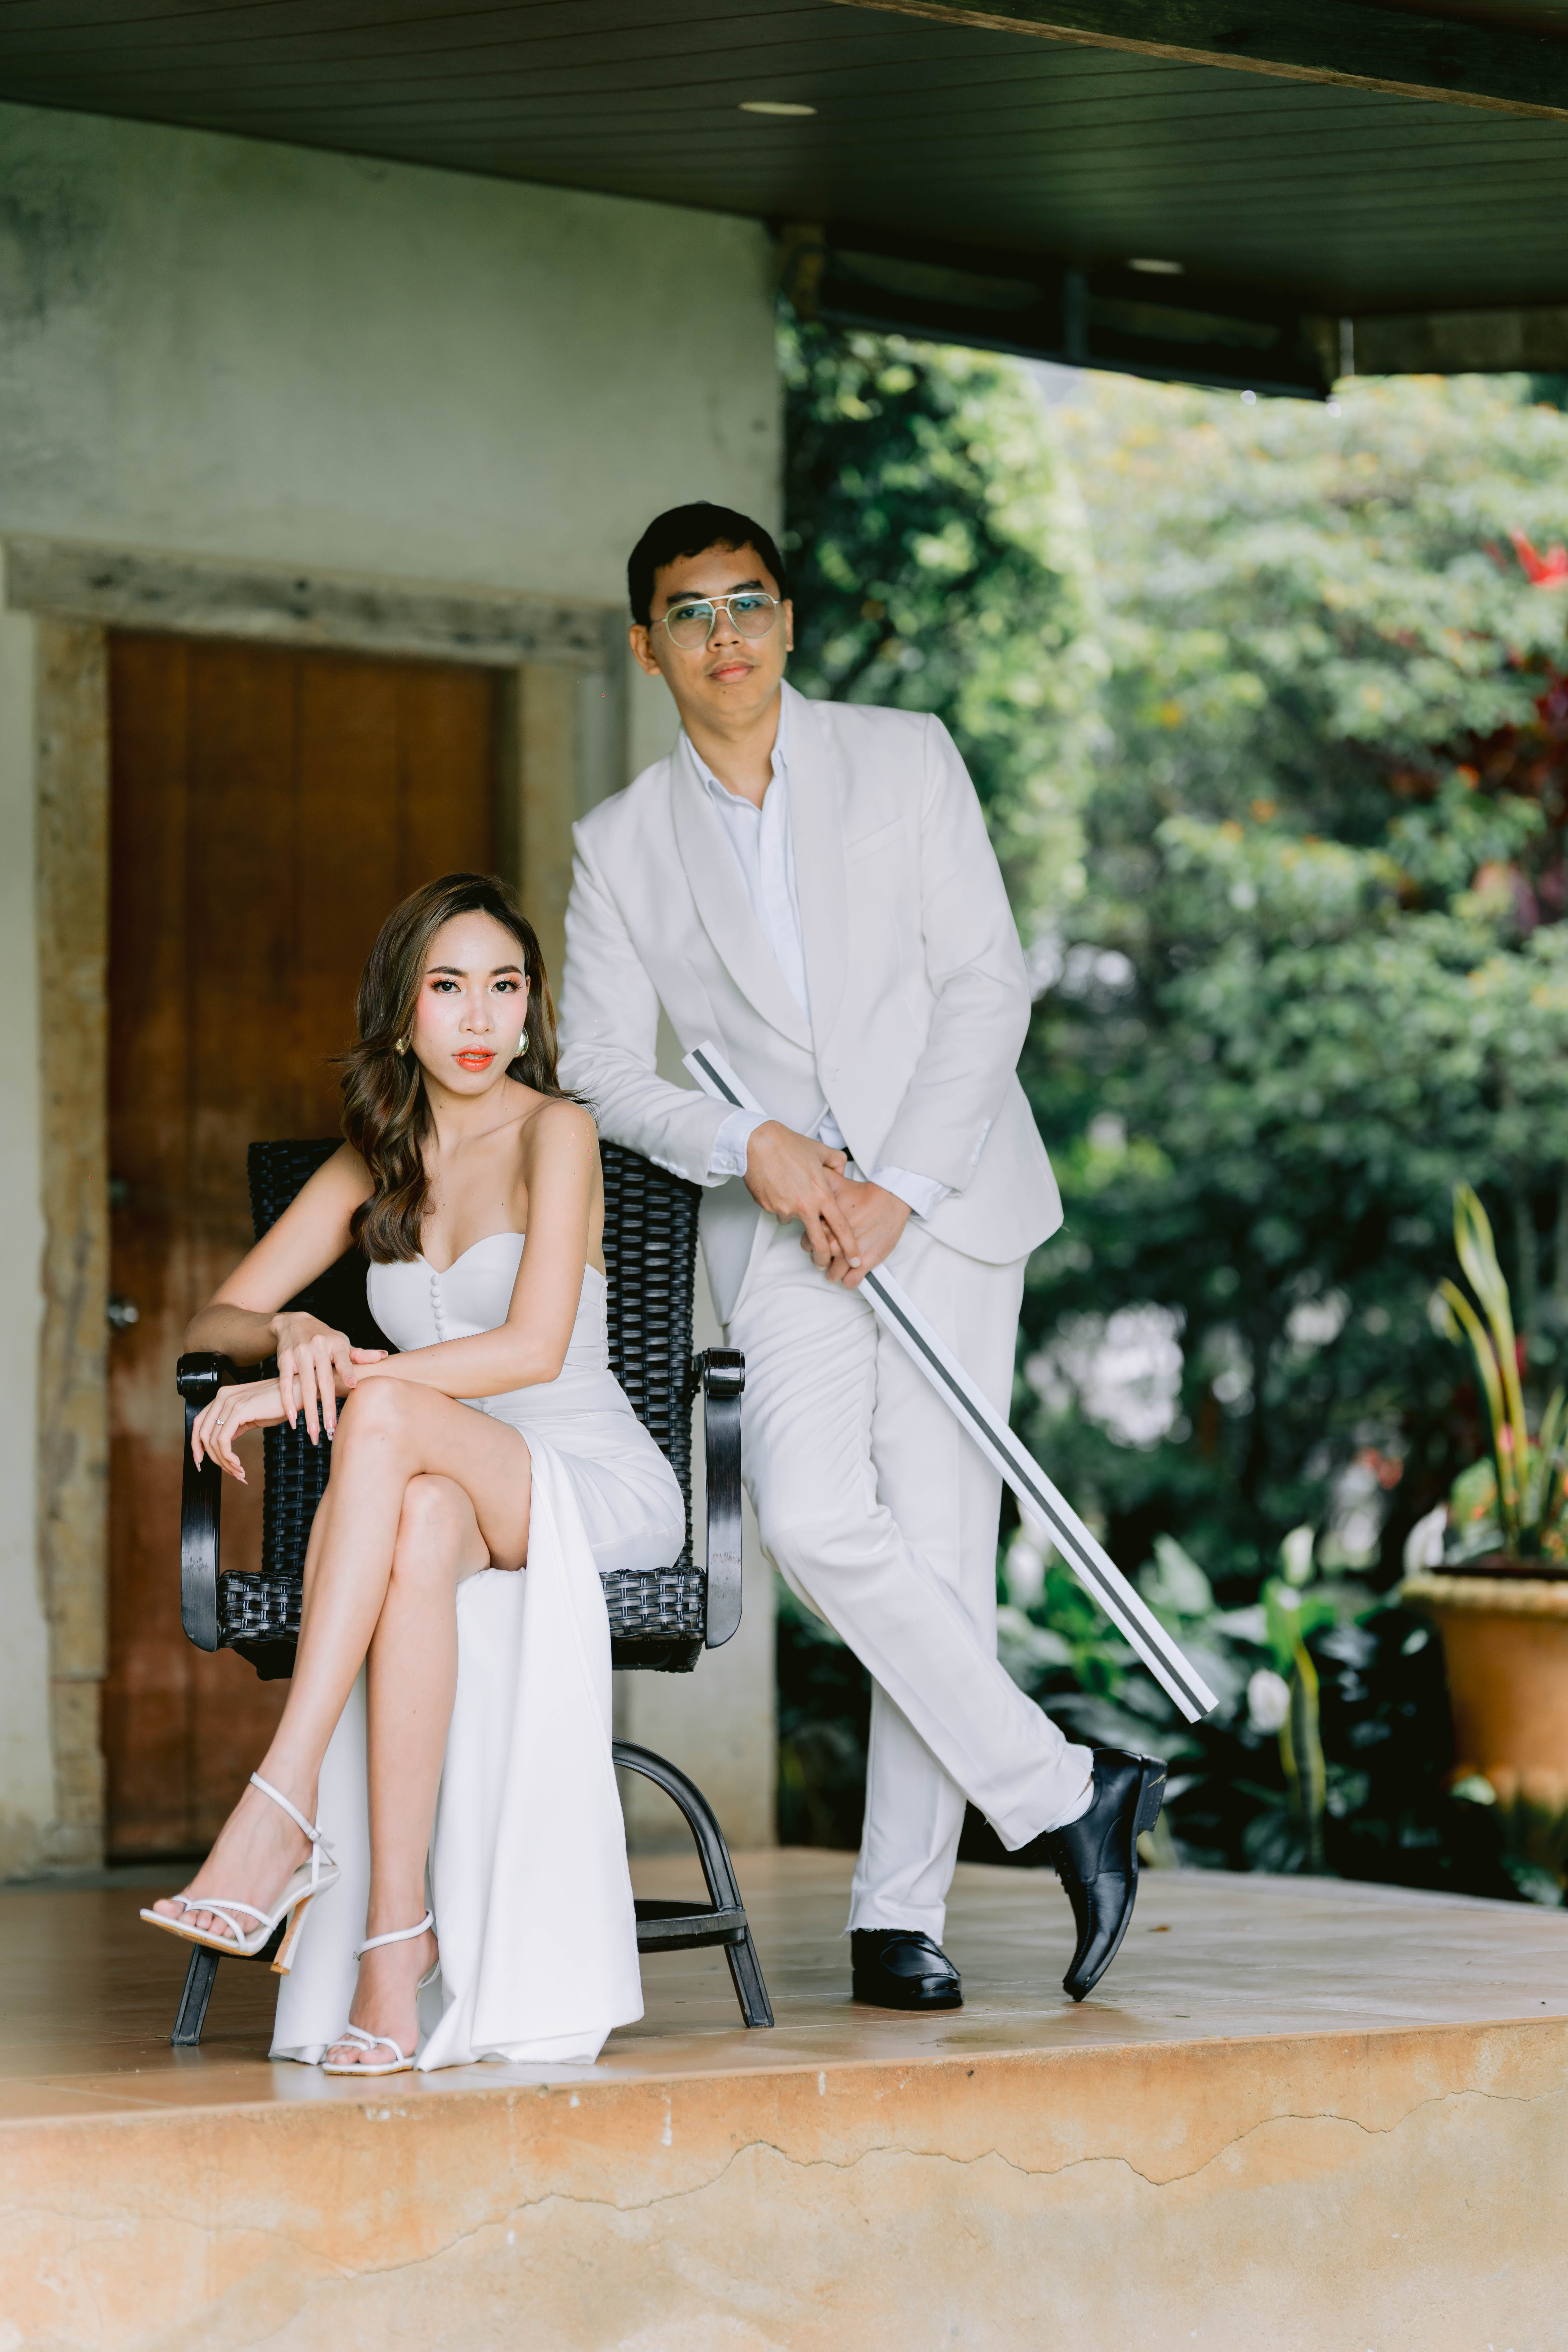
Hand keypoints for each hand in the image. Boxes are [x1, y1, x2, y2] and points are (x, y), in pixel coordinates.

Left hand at [191, 1378, 288, 1482]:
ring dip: (224, 1461)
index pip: (199, 1423)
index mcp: (223, 1396)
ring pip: (213, 1440)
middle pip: (202, 1434)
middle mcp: (222, 1396)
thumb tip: (221, 1443)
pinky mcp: (239, 1410)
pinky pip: (223, 1440)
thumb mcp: (250, 1415)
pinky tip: (238, 1464)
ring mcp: (230, 1402)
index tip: (201, 1461)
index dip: (196, 1445)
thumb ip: (233, 1425)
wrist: (296, 1393)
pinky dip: (228, 1457)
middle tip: (227, 1471)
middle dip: (211, 1458)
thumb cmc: (277, 1404)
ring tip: (238, 1471)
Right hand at [272, 1312, 386, 1441]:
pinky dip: (287, 1403)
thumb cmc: (324, 1337)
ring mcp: (299, 1355)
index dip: (348, 1373)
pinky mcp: (284, 1361)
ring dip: (309, 1412)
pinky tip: (292, 1420)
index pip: (343, 1361)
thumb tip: (383, 1356)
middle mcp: (317, 1348)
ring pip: (305, 1387)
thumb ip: (359, 1355)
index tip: (353, 1387)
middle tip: (332, 1431)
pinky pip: (285, 1385)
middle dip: (328, 1407)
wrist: (293, 1322)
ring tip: (314, 1433)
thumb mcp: (341, 1342)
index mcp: (335, 1344)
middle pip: (323, 1382)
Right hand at [743, 1122, 860, 1269]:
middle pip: (818, 1243)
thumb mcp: (821, 1150)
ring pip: (794, 1221)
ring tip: (789, 1190)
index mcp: (821, 1194)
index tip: (854, 1258)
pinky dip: (780, 1204)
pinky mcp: (768, 1208)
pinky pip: (778, 1211)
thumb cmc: (788, 1145)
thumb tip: (842, 1172)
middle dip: (823, 1258)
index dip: (850, 1246)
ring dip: (795, 1214)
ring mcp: (785, 1209)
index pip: (841, 1227)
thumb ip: (837, 1163)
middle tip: (824, 1264)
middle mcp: (805, 1206)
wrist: (757, 1143)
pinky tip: (777, 1187)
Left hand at [815, 1181, 911, 1288]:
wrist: (890, 1200)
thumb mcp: (835, 1183)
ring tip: (840, 1265)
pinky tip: (851, 1273)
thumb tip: (804, 1176)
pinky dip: (849, 1280)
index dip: (812, 1243)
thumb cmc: (864, 1194)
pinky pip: (850, 1282)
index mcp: (825, 1224)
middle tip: (829, 1254)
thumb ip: (815, 1183)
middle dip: (822, 1259)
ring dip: (835, 1272)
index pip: (807, 1243)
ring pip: (833, 1274)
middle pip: (819, 1260)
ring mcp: (849, 1254)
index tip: (819, 1242)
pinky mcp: (866, 1263)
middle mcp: (835, 1240)